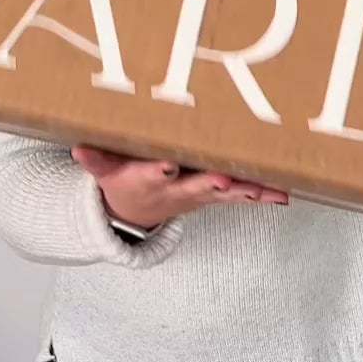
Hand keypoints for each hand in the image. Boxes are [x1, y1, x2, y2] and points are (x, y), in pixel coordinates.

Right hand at [71, 147, 288, 229]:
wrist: (139, 213)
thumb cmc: (125, 181)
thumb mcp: (105, 172)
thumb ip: (95, 159)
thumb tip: (78, 148)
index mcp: (150, 180)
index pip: (154, 174)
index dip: (161, 170)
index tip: (167, 165)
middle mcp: (179, 190)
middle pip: (197, 186)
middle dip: (211, 184)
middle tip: (225, 181)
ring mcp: (201, 195)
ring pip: (227, 193)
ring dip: (248, 192)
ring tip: (270, 191)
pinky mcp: (217, 196)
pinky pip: (243, 196)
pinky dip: (262, 195)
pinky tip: (284, 194)